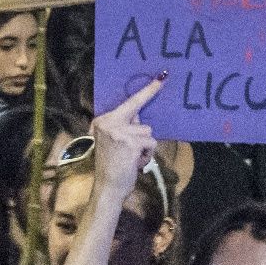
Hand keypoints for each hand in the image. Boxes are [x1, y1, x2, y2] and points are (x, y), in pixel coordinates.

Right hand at [89, 75, 164, 218]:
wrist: (107, 188)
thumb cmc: (111, 166)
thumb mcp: (112, 142)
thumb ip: (123, 128)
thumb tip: (140, 117)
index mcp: (102, 121)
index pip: (126, 103)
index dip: (145, 90)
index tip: (160, 76)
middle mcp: (109, 123)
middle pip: (138, 109)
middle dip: (150, 93)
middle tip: (163, 77)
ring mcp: (119, 132)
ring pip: (147, 130)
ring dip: (146, 145)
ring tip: (134, 157)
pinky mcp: (131, 143)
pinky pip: (151, 142)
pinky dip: (148, 154)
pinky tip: (136, 163)